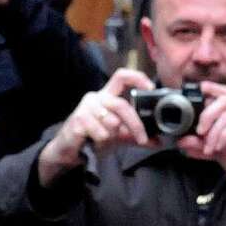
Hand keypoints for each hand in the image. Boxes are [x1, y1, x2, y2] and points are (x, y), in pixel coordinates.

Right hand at [37, 69, 154, 185]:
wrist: (68, 149)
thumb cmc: (93, 136)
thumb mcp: (118, 135)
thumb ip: (135, 135)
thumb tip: (157, 141)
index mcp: (107, 96)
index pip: (122, 77)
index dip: (137, 78)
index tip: (150, 88)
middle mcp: (96, 97)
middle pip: (122, 105)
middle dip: (135, 124)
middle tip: (142, 139)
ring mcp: (86, 107)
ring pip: (112, 122)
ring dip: (113, 135)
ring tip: (104, 138)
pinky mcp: (79, 119)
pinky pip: (101, 132)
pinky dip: (102, 140)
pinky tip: (94, 140)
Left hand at [177, 81, 225, 192]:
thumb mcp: (214, 151)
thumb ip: (198, 144)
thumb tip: (181, 140)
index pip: (224, 94)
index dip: (211, 89)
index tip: (197, 90)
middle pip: (225, 99)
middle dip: (207, 114)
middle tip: (199, 131)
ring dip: (213, 132)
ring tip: (209, 148)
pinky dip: (224, 136)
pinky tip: (220, 148)